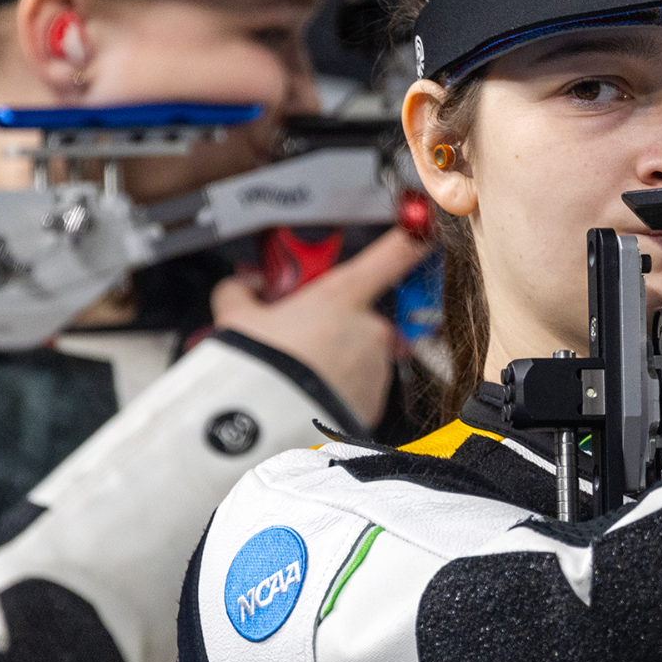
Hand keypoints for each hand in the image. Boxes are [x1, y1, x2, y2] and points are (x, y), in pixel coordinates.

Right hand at [211, 227, 431, 428]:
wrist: (261, 432)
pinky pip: (360, 389)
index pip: (396, 254)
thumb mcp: (237, 319)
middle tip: (295, 339)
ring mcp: (377, 368)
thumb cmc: (257, 370)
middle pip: (360, 314)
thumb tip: (244, 284)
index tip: (425, 228)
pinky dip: (340, 391)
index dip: (414, 237)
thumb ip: (242, 291)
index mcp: (344, 296)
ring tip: (297, 374)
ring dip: (335, 359)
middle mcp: (370, 328)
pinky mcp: (375, 406)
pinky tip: (309, 397)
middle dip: (332, 324)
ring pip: (360, 354)